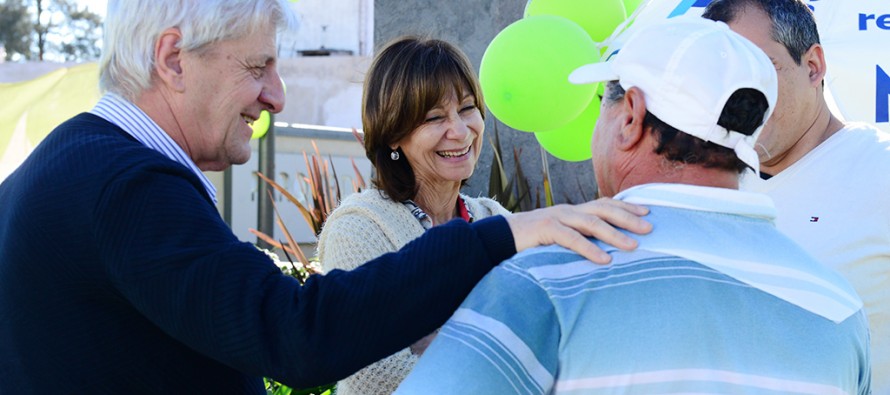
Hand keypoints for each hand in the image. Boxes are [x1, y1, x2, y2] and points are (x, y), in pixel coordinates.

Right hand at [505, 198, 650, 263]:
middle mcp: (568, 210)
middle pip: (603, 209)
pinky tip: (604, 259)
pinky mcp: (545, 229)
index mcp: (573, 211)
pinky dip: (589, 248)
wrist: (498, 238)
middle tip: (650, 228)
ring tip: (633, 246)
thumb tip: (604, 253)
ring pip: (591, 222)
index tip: (648, 213)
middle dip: (628, 218)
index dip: (626, 207)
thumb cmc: (531, 242)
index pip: (604, 204)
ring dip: (615, 234)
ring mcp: (557, 217)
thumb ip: (578, 240)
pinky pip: (572, 238)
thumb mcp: (558, 238)